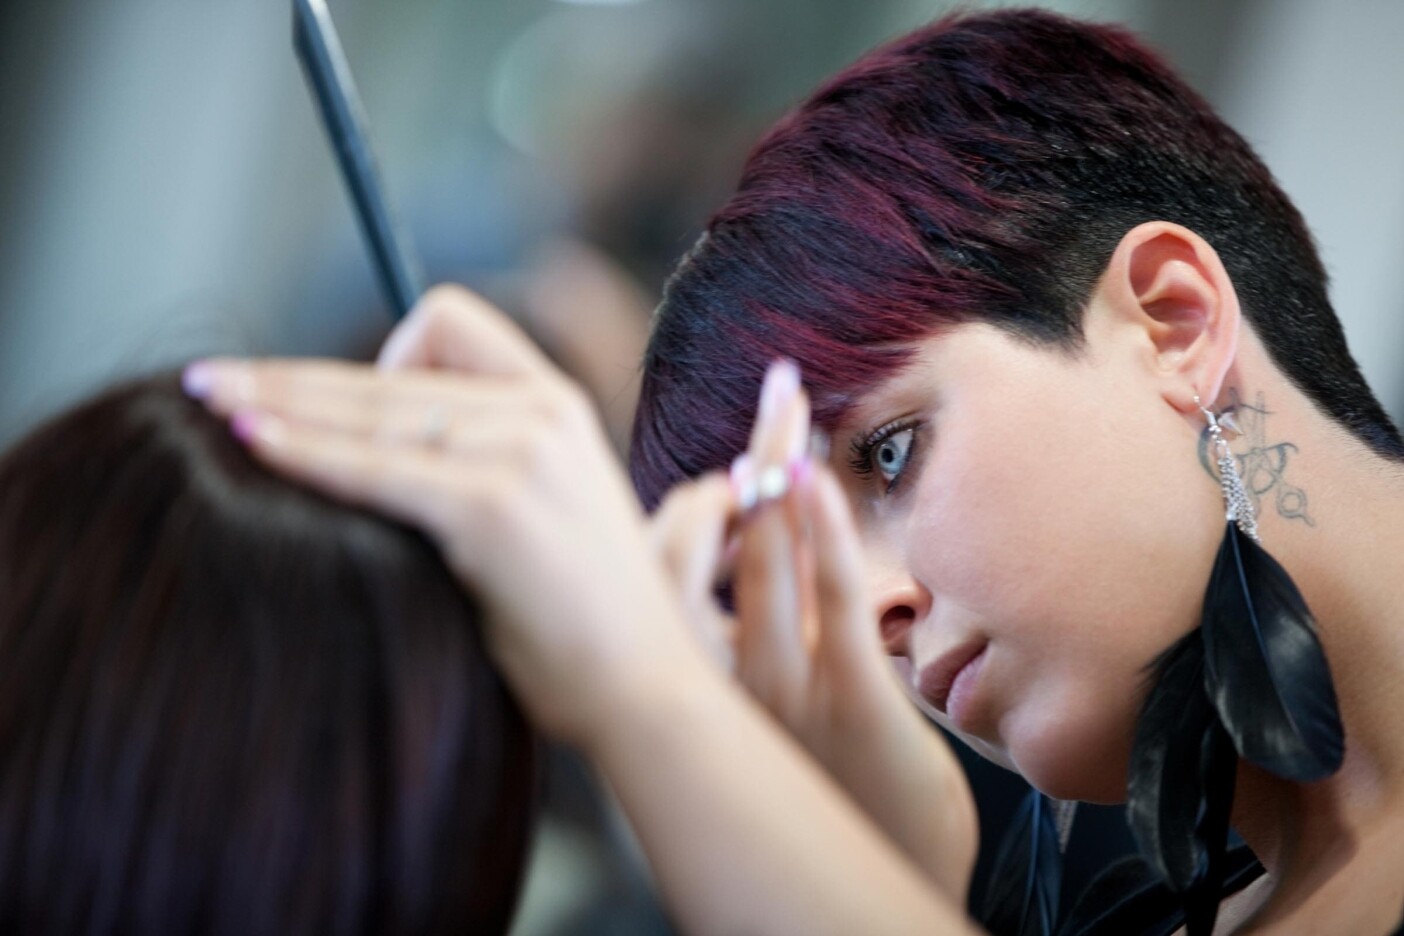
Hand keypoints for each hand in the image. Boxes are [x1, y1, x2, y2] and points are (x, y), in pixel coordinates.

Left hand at [182, 285, 707, 747]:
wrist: (643, 688)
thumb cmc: (585, 619)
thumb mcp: (551, 506)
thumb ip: (487, 459)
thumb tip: (381, 449)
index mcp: (555, 402)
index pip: (447, 321)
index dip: (384, 354)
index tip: (350, 416)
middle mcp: (540, 410)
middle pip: (384, 364)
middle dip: (289, 374)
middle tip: (212, 378)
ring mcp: (519, 453)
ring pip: (368, 406)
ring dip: (278, 402)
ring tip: (208, 398)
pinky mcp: (491, 508)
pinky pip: (373, 468)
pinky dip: (305, 455)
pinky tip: (249, 444)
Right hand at [649, 360, 978, 899]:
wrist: (854, 913)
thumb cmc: (813, 816)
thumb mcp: (757, 737)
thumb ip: (733, 653)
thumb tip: (745, 572)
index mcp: (701, 681)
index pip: (674, 567)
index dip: (696, 499)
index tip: (732, 451)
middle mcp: (727, 679)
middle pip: (712, 545)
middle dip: (748, 460)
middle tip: (778, 388)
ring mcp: (784, 691)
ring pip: (760, 564)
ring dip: (777, 476)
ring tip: (792, 407)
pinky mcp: (849, 708)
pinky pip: (827, 605)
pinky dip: (818, 536)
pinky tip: (814, 480)